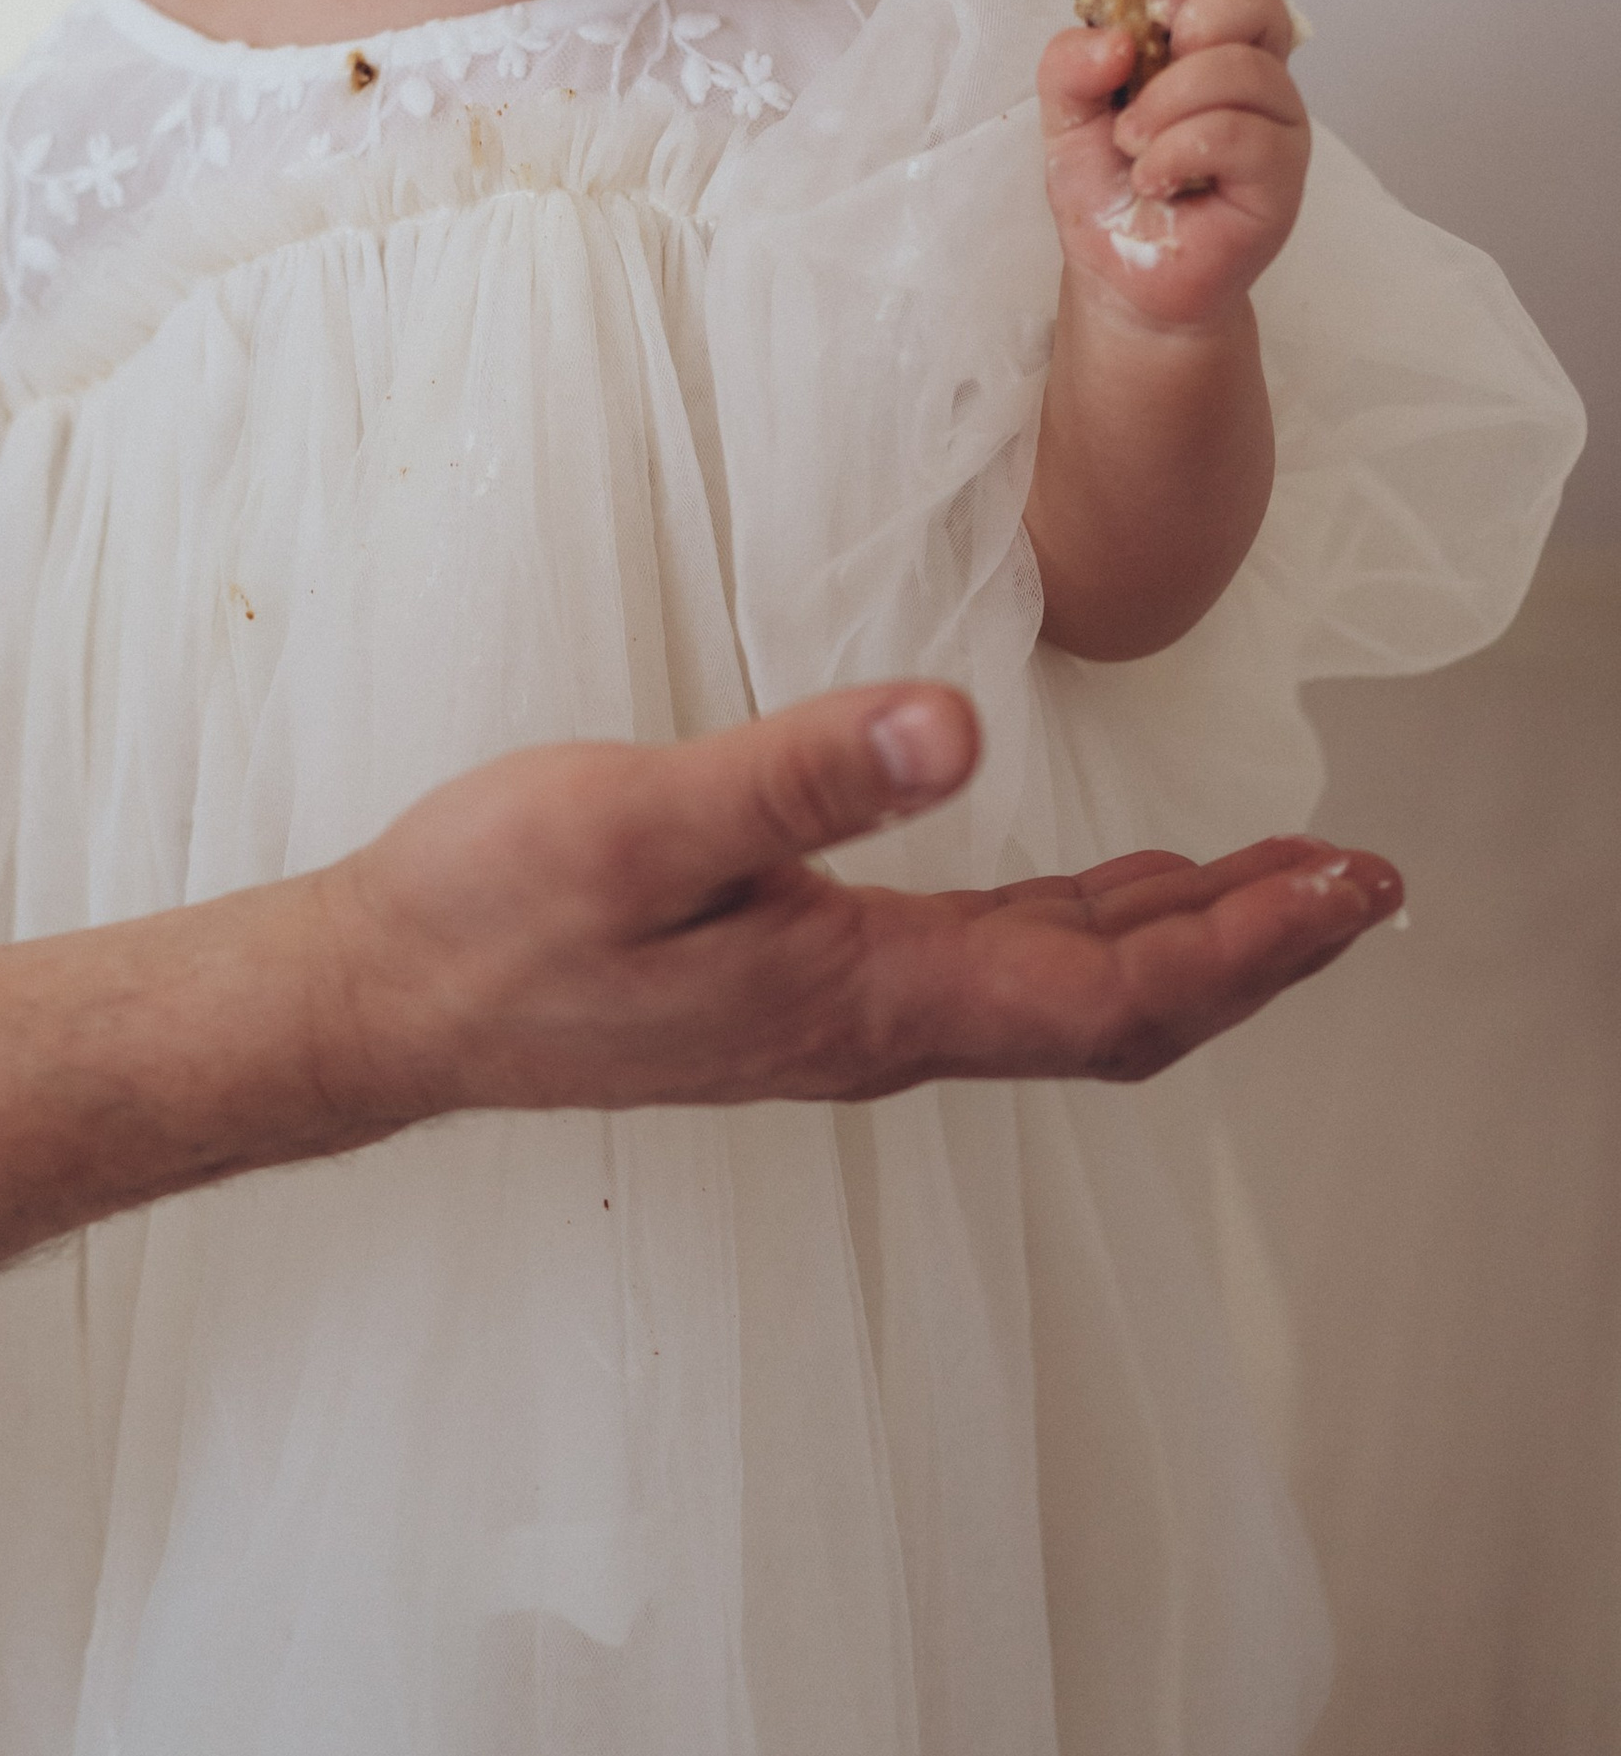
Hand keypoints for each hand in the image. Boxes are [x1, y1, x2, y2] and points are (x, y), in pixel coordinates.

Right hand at [318, 682, 1395, 1114]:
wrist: (389, 999)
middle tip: (1367, 884)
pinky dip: (1085, 930)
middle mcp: (874, 1027)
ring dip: (1180, 937)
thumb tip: (954, 727)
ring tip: (1283, 882)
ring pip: (1058, 992)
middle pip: (1114, 1009)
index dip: (1243, 946)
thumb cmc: (495, 915)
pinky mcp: (801, 984)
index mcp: (861, 996)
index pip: (1106, 996)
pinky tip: (1107, 891)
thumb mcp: (638, 823)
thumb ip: (800, 776)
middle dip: (1252, 947)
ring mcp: (839, 1015)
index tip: (1350, 891)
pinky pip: (991, 971)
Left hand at [1038, 0, 1309, 332]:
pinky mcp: (1281, 177)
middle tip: (1144, 78)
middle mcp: (1252, 76)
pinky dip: (1179, 151)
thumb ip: (1070, 66)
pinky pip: (1241, 134)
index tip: (1147, 15)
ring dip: (1169, 105)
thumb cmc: (1108, 194)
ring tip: (1134, 148)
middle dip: (1193, 25)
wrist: (1121, 277)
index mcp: (1206, 47)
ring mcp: (1275, 125)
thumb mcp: (1065, 119)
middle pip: (1256, 1)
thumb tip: (1116, 39)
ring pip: (1244, 70)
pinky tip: (1154, 179)